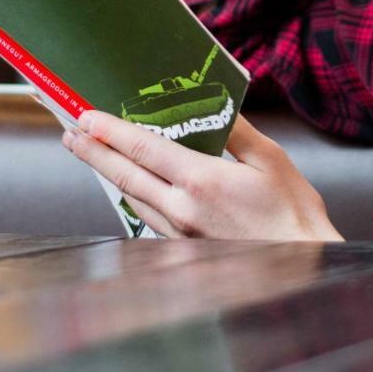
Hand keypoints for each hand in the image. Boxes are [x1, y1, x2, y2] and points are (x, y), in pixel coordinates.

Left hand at [62, 110, 342, 241]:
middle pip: (125, 176)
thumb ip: (237, 131)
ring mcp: (181, 234)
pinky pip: (151, 220)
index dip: (110, 131)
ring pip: (134, 199)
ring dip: (110, 175)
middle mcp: (182, 209)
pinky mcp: (186, 251)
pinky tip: (132, 190)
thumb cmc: (293, 214)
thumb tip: (218, 107)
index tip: (86, 116)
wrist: (302, 264)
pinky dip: (136, 198)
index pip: (143, 149)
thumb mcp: (270, 160)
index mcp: (201, 181)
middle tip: (70, 133)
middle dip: (93, 152)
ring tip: (93, 155)